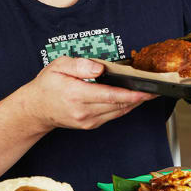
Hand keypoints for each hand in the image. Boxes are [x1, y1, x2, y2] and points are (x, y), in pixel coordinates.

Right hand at [21, 56, 156, 130]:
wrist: (35, 109)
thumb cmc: (47, 85)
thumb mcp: (58, 66)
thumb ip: (80, 65)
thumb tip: (99, 67)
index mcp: (76, 95)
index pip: (109, 96)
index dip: (130, 95)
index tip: (145, 91)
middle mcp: (83, 111)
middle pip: (118, 105)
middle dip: (139, 98)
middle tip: (155, 90)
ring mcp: (88, 121)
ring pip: (118, 112)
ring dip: (134, 104)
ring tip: (148, 93)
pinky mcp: (91, 125)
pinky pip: (113, 116)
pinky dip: (124, 107)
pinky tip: (131, 99)